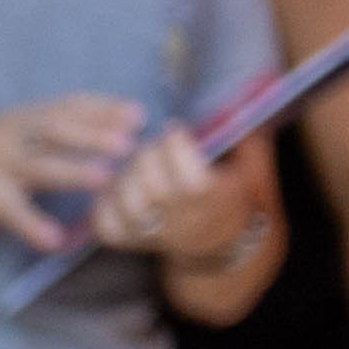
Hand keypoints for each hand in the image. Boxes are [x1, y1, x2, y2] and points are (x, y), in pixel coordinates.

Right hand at [0, 96, 140, 249]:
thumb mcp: (18, 126)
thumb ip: (58, 125)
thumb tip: (113, 122)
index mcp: (26, 118)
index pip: (69, 106)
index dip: (104, 109)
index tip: (139, 115)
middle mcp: (15, 137)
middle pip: (57, 130)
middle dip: (93, 135)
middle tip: (129, 143)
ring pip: (38, 166)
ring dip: (71, 171)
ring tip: (102, 179)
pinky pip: (11, 212)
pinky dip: (32, 225)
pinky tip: (55, 240)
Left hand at [92, 122, 251, 270]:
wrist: (211, 238)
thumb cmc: (225, 192)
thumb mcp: (245, 168)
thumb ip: (245, 143)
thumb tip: (238, 108)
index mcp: (210, 200)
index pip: (191, 177)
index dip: (176, 145)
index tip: (173, 130)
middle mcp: (180, 220)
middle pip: (154, 188)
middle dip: (147, 156)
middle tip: (150, 146)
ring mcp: (152, 234)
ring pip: (128, 206)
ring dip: (125, 177)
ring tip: (132, 165)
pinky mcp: (128, 240)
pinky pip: (106, 226)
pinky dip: (103, 204)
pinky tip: (114, 187)